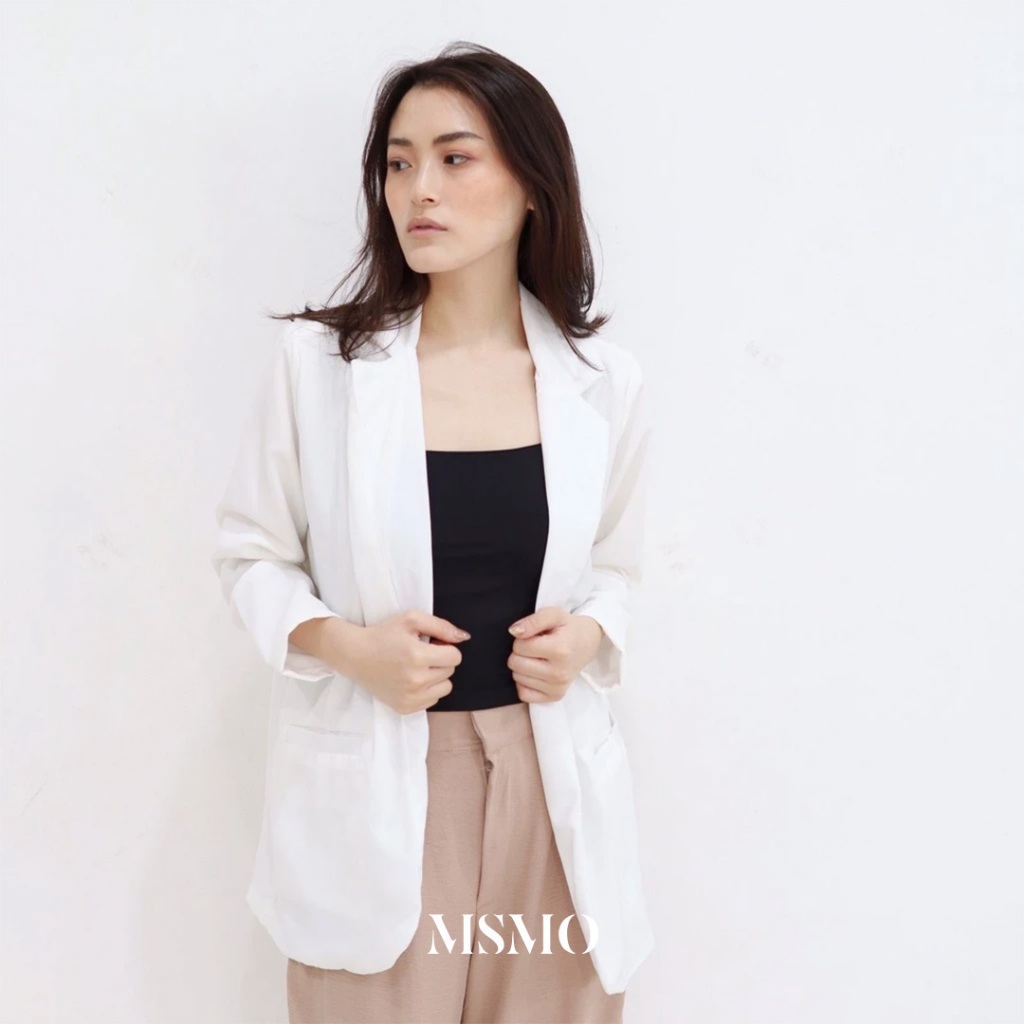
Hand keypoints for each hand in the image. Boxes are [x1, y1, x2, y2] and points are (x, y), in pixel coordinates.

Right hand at [330, 610, 471, 714]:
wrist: (355, 655)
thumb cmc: (383, 634)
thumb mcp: (411, 619)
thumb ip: (441, 626)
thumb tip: (464, 637)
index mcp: (417, 656)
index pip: (455, 657)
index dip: (445, 647)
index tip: (430, 644)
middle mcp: (415, 680)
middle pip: (450, 671)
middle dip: (440, 661)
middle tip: (420, 653)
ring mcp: (410, 697)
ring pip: (445, 688)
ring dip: (436, 677)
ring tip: (417, 667)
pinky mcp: (404, 708)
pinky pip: (432, 700)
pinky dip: (427, 690)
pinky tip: (411, 679)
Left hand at [506, 608, 603, 702]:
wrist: (587, 644)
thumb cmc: (567, 628)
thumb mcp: (553, 615)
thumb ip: (533, 621)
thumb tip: (514, 632)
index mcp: (560, 650)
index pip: (519, 646)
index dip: (522, 638)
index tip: (535, 636)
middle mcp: (559, 673)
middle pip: (515, 664)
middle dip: (520, 652)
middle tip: (536, 647)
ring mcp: (557, 687)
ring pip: (517, 678)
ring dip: (522, 666)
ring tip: (538, 658)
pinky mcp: (555, 696)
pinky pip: (523, 694)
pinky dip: (524, 683)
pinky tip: (535, 672)